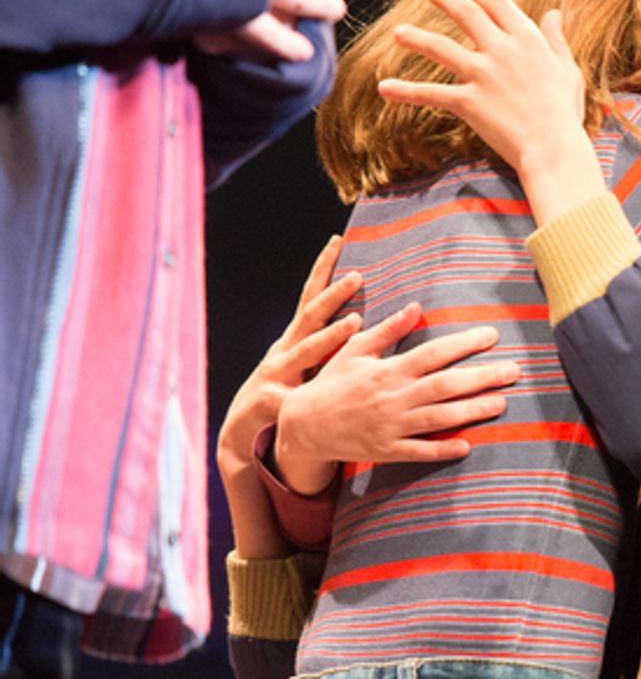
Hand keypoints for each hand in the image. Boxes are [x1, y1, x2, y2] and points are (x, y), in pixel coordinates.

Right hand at [217, 235, 362, 481]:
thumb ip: (325, 351)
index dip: (323, 270)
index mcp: (294, 340)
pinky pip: (295, 398)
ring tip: (354, 323)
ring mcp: (275, 374)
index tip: (338, 240)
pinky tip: (320, 392)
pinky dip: (308, 396)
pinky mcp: (270, 401)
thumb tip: (361, 329)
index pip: (310, 298)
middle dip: (332, 294)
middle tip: (357, 275)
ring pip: (305, 352)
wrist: (241, 438)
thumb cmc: (281, 401)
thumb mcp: (305, 372)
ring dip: (330, 336)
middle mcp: (283, 350)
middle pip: (308, 315)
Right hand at [274, 303, 520, 493]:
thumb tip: (415, 308)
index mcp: (388, 370)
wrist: (304, 425)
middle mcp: (393, 397)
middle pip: (445, 385)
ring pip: (439, 418)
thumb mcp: (355, 350)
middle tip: (514, 371)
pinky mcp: (387, 450)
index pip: (433, 353)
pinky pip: (419, 451)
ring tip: (501, 403)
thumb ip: (388, 331)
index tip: (492, 335)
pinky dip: (442, 448)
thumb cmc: (332, 383)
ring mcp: (391, 426)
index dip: (464, 343)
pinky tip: (468, 446)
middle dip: (482, 377)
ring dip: (472, 411)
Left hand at [379, 0, 587, 169]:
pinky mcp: (468, 101)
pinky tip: (384, 88)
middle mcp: (501, 50)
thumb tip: (554, 15)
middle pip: (466, 13)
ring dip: (416, 37)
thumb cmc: (564, 113)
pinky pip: (431, 93)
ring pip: (440, 47)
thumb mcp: (567, 70)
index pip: (497, 3)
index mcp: (527, 39)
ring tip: (398, 32)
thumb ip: (556, 40)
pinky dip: (406, 91)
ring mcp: (482, 74)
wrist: (553, 148)